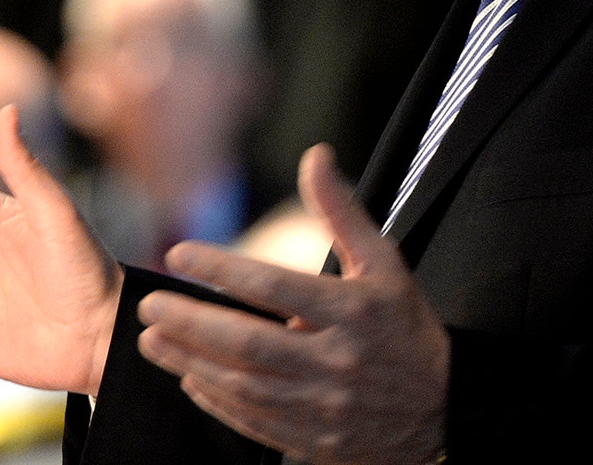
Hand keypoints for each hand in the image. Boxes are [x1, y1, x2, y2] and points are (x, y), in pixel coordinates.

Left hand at [137, 144, 448, 464]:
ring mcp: (326, 407)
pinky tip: (189, 379)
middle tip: (148, 305)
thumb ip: (341, 211)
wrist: (444, 407)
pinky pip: (256, 423)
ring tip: (152, 340)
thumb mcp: (384, 263)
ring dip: (191, 363)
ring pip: (246, 386)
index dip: (221, 269)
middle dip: (191, 323)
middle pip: (250, 344)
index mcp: (352, 312)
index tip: (179, 254)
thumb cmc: (405, 325)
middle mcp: (337, 361)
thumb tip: (315, 156)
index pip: (274, 287)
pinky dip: (217, 402)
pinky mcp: (318, 441)